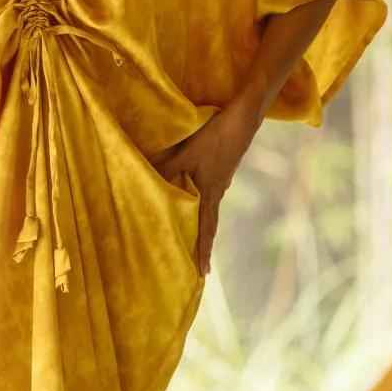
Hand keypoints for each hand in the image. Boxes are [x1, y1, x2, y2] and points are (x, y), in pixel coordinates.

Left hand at [149, 98, 260, 275]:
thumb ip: (167, 167)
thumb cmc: (216, 135)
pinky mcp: (222, 167)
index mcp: (212, 192)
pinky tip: (193, 193)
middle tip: (198, 263)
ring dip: (201, 220)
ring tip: (192, 233)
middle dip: (203, 242)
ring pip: (209, 205)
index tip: (203, 274)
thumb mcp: (187, 152)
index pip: (207, 228)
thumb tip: (146, 180)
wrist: (246, 116)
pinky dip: (201, 199)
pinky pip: (210, 190)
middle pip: (209, 222)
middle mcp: (219, 190)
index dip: (203, 251)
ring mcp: (222, 178)